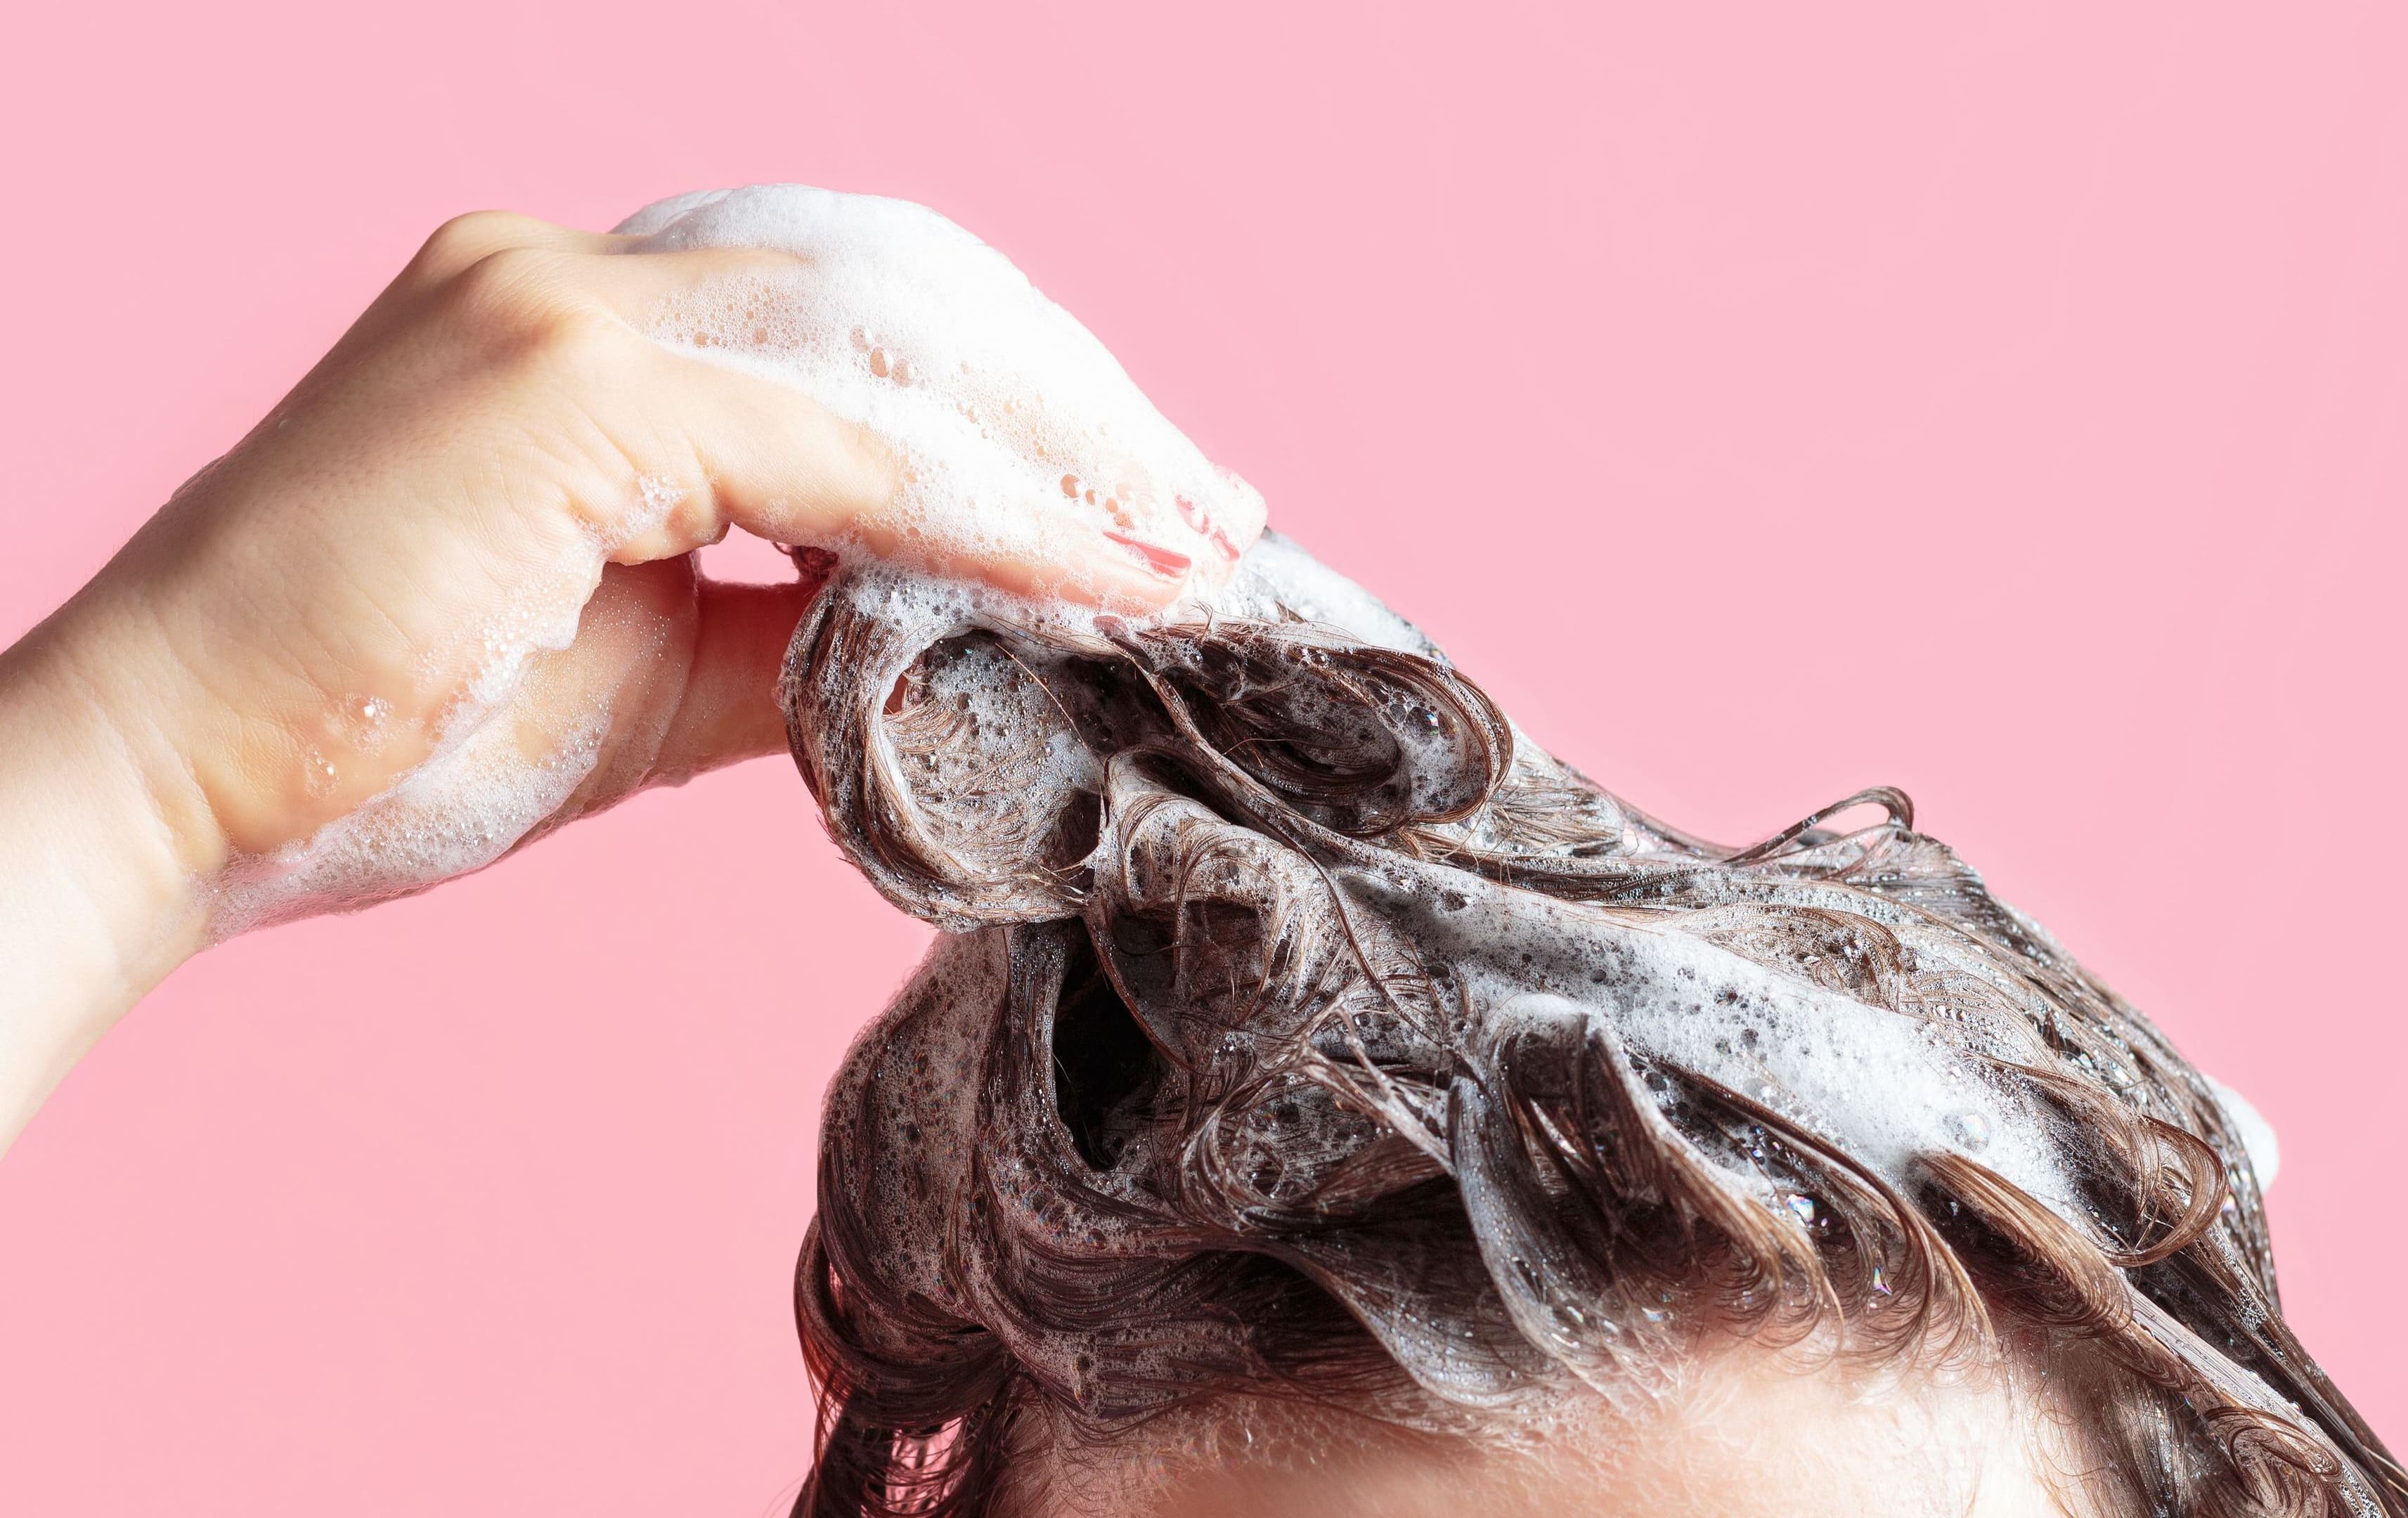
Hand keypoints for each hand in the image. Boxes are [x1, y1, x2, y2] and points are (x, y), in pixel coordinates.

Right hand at [0, 206, 1264, 1144]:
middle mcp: (573, 266)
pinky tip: (1105, 582)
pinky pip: (843, 447)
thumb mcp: (653, 676)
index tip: (1152, 497)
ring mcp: (560, 306)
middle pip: (905, 283)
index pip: (860, 303)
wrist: (158, 796)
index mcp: (583, 310)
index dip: (1025, 389)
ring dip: (1067, 444)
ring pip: (896, 332)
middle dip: (1081, 398)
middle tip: (1218, 510)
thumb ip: (811, 629)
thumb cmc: (376, 738)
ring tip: (1195, 546)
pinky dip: (991, 518)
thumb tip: (971, 639)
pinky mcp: (562, 390)